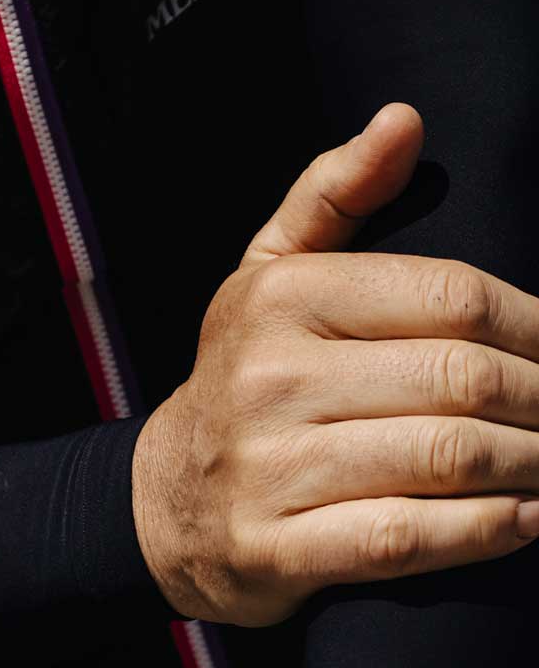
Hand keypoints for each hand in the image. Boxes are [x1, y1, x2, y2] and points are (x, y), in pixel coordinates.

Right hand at [133, 103, 538, 623]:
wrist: (165, 500)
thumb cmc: (246, 375)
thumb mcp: (269, 274)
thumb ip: (334, 194)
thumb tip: (404, 120)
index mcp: (281, 296)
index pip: (453, 296)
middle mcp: (269, 376)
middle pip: (463, 378)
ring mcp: (267, 467)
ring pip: (446, 458)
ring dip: (534, 465)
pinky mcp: (273, 548)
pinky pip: (403, 538)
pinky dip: (486, 530)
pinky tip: (528, 519)